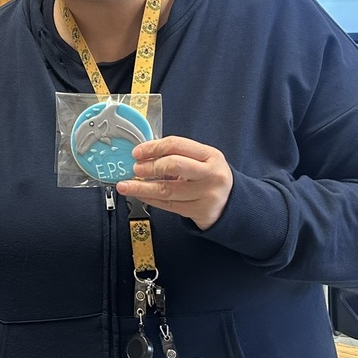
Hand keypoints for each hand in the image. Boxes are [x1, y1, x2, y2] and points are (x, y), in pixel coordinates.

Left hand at [116, 136, 233, 229]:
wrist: (231, 204)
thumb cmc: (208, 177)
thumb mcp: (201, 160)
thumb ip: (177, 155)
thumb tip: (142, 155)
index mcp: (210, 155)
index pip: (177, 145)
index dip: (153, 147)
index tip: (137, 152)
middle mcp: (211, 174)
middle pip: (174, 165)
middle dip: (150, 166)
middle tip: (135, 168)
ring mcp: (207, 194)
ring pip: (168, 190)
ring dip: (142, 187)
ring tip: (125, 185)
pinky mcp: (200, 211)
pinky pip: (169, 205)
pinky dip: (150, 199)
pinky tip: (139, 195)